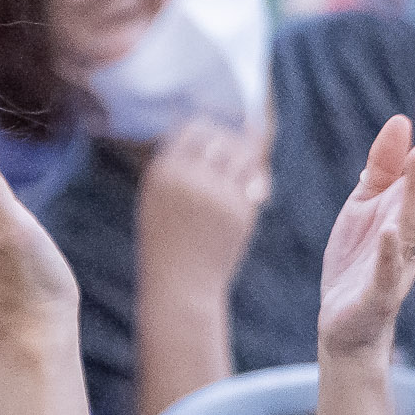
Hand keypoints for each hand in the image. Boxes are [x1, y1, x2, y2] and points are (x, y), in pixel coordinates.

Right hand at [137, 119, 267, 300]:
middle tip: (234, 151)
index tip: (216, 134)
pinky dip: (256, 179)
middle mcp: (188, 177)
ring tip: (246, 166)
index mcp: (163, 173)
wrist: (180, 286)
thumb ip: (177, 169)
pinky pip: (254, 179)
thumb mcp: (157, 200)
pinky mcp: (239, 208)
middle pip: (220, 136)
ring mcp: (215, 192)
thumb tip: (206, 134)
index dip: (207, 128)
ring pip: (242, 154)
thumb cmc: (166, 244)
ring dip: (247, 157)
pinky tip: (254, 188)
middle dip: (229, 141)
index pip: (191, 128)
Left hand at [317, 112, 414, 358]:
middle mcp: (411, 236)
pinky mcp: (380, 292)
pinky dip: (389, 252)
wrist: (345, 321)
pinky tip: (388, 231)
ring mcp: (398, 264)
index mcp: (407, 214)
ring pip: (412, 224)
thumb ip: (382, 167)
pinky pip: (387, 270)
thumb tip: (400, 122)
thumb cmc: (359, 258)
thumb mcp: (364, 205)